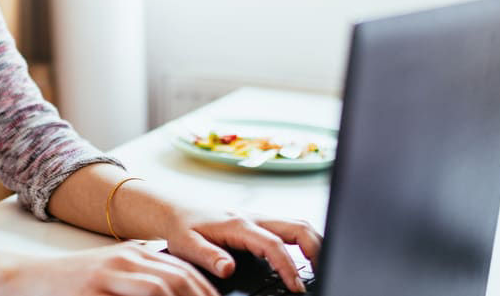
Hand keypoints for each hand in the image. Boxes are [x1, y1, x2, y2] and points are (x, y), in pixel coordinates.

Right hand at [0, 243, 219, 295]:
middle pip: (178, 278)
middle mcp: (124, 260)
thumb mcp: (112, 269)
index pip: (183, 269)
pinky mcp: (92, 293)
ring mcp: (107, 276)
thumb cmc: (72, 280)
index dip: (207, 290)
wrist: (27, 278)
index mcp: (133, 253)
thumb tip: (180, 287)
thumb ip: (143, 275)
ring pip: (160, 288)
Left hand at [162, 210, 321, 292]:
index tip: (296, 287)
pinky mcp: (260, 223)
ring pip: (298, 225)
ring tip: (321, 268)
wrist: (176, 211)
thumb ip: (209, 257)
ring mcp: (260, 219)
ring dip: (314, 243)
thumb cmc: (183, 228)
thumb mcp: (188, 245)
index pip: (273, 245)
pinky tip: (306, 259)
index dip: (288, 267)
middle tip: (322, 273)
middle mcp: (254, 218)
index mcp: (239, 225)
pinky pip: (290, 229)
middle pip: (297, 227)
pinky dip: (305, 242)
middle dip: (316, 249)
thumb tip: (228, 268)